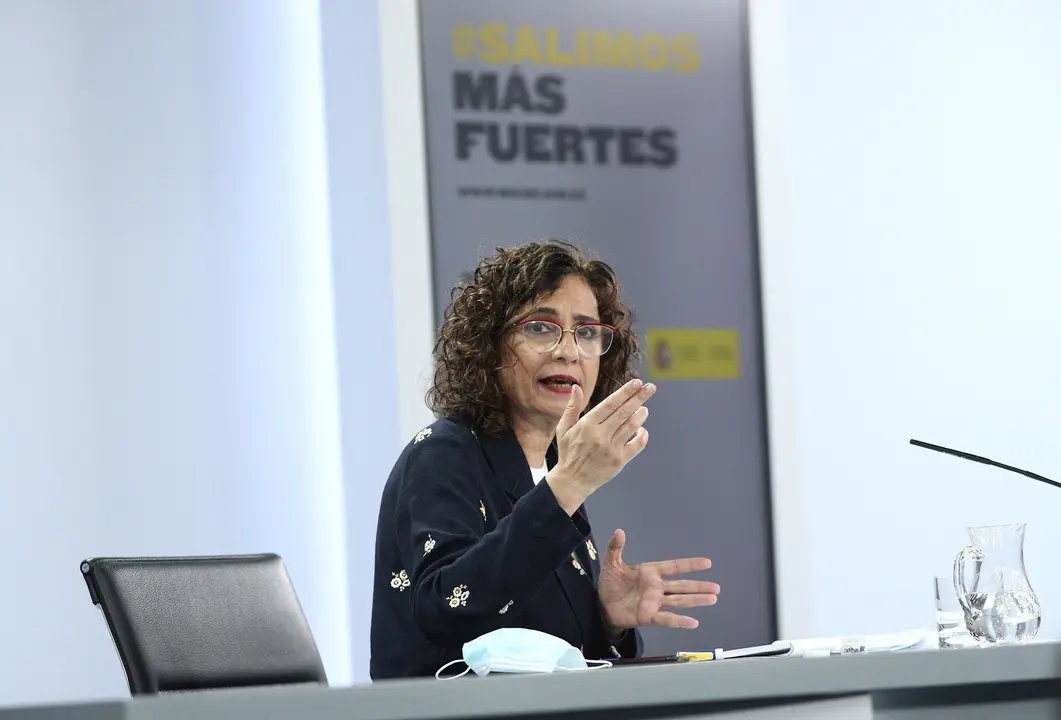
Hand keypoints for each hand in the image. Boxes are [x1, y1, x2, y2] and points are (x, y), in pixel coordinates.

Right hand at [546, 379, 654, 514]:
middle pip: (624, 412)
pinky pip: (637, 445)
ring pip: (632, 426)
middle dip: (639, 398)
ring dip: (641, 414)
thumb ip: (572, 407)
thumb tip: (576, 387)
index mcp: (587, 425)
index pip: (610, 404)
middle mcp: (600, 435)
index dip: (625, 392)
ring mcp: (611, 448)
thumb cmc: (568, 453)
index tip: (637, 382)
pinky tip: (642, 429)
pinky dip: (642, 435)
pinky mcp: (619, 461)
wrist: (572, 481)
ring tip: (644, 408)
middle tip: (650, 388)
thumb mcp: (564, 429)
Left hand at [597, 529, 719, 629]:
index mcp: (650, 572)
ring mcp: (654, 602)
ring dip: (695, 600)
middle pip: (681, 586)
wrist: (601, 604)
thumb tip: (619, 530)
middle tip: (717, 588)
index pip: (674, 567)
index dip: (690, 565)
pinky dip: (679, 621)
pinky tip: (694, 622)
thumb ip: (616, 548)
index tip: (707, 563)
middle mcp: (657, 587)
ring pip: (679, 600)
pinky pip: (667, 618)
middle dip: (698, 586)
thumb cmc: (610, 583)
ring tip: (713, 598)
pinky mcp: (649, 616)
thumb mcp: (611, 563)